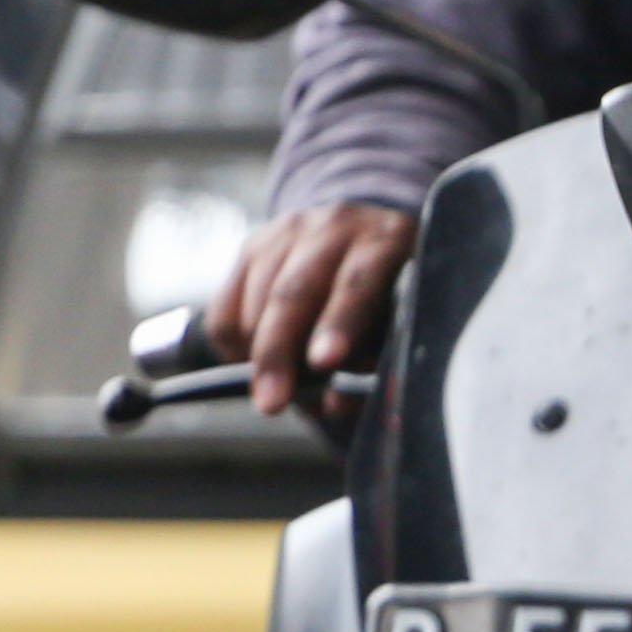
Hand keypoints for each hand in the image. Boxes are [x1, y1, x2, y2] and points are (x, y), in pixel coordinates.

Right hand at [204, 200, 412, 416]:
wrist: (366, 228)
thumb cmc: (393, 288)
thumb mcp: (405, 312)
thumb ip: (380, 354)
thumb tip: (338, 404)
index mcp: (385, 241)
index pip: (358, 284)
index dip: (339, 325)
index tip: (324, 363)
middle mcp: (334, 228)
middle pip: (294, 293)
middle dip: (279, 354)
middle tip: (271, 404)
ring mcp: (287, 232)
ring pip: (256, 304)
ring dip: (260, 358)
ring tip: (279, 391)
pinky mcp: (252, 246)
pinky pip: (226, 311)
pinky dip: (236, 348)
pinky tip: (257, 364)